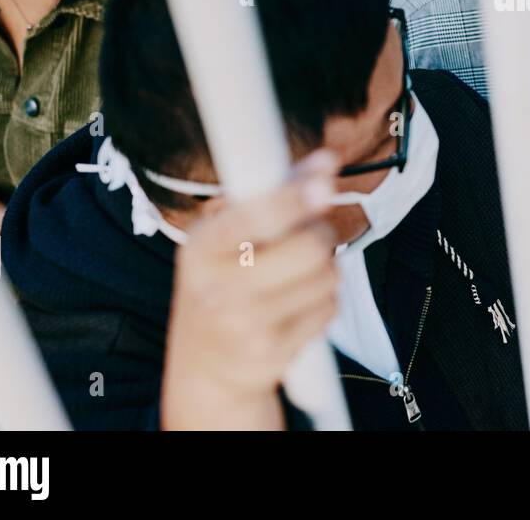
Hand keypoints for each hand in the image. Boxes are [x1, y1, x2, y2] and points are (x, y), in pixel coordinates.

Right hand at [161, 150, 343, 429]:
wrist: (204, 367)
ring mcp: (244, 325)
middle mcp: (217, 287)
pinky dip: (325, 300)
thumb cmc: (223, 284)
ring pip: (327, 276)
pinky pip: (329, 309)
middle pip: (309, 245)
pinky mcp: (272, 353)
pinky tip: (299, 304)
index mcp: (200, 248)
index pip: (253, 216)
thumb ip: (272, 198)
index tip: (323, 179)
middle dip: (320, 233)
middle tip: (310, 234)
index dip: (293, 197)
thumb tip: (325, 163)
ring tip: (299, 273)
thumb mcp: (225, 239)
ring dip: (326, 268)